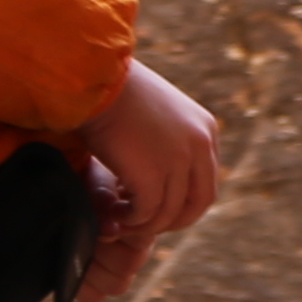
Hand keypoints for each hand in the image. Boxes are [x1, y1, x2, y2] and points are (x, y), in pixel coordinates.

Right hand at [70, 58, 219, 301]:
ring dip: (144, 223)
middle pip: (198, 203)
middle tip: (142, 221)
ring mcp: (179, 161)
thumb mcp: (158, 112)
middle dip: (172, 221)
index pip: (206, 181)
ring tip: (120, 217)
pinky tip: (112, 211)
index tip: (157, 205)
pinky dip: (129, 219)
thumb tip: (160, 164)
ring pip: (169, 213)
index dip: (183, 201)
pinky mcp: (152, 175)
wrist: (95, 78)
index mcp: (206, 130)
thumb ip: (169, 138)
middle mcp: (200, 146)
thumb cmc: (116, 90)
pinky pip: (146, 213)